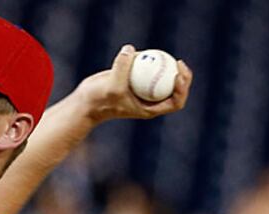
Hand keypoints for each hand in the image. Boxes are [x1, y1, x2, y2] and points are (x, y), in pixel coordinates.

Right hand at [75, 44, 192, 125]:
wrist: (85, 102)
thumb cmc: (100, 100)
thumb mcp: (112, 86)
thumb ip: (121, 68)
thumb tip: (129, 49)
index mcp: (151, 109)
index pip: (175, 102)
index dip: (182, 89)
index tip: (177, 76)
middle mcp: (149, 100)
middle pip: (174, 88)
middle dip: (182, 75)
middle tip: (178, 62)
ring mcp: (142, 90)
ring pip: (160, 76)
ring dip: (164, 65)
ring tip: (163, 54)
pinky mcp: (134, 80)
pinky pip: (146, 68)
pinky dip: (147, 60)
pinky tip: (145, 51)